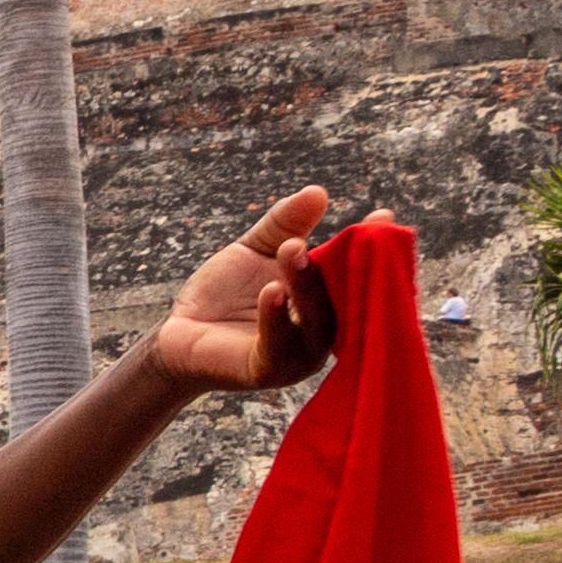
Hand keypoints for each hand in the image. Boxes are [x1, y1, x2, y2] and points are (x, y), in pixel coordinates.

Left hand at [146, 187, 360, 393]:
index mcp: (328, 305)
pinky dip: (277, 317)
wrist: (178, 334)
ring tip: (290, 250)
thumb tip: (318, 191)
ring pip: (316, 322)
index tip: (383, 218)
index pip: (361, 279)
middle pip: (344, 300)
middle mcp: (323, 334)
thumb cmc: (224, 294)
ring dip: (306, 285)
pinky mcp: (269, 371)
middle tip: (326, 228)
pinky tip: (272, 290)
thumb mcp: (256, 252)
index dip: (375, 251)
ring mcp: (300, 356)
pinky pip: (279, 345)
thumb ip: (285, 225)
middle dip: (341, 266)